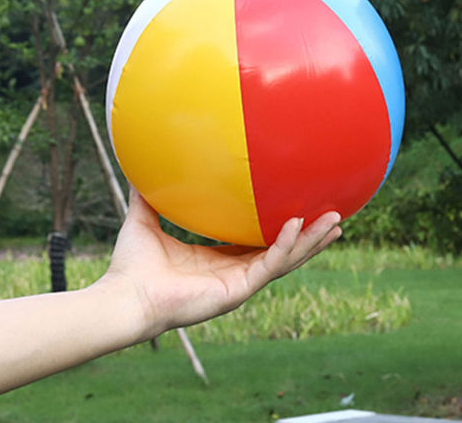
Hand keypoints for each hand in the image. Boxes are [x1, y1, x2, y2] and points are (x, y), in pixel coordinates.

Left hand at [104, 187, 341, 339]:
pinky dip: (284, 244)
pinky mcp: (237, 290)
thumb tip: (139, 165)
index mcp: (217, 259)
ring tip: (337, 221)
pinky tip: (296, 223)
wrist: (125, 296)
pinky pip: (269, 264)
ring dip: (311, 241)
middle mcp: (233, 272)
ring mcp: (238, 283)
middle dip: (309, 235)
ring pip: (286, 260)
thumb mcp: (144, 219)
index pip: (257, 242)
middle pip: (282, 251)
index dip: (279, 227)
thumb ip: (147, 195)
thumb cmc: (132, 265)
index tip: (298, 209)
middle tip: (336, 214)